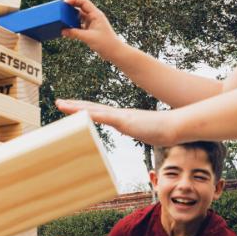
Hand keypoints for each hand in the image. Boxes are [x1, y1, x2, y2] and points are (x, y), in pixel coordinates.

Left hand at [56, 99, 176, 146]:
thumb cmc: (166, 131)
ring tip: (61, 104)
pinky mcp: (125, 121)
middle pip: (92, 108)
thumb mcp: (147, 133)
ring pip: (94, 110)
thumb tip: (137, 132)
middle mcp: (119, 115)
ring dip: (76, 108)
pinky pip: (104, 117)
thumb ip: (140, 131)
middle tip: (58, 102)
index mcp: (123, 118)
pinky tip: (79, 112)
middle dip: (74, 106)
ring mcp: (122, 117)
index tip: (73, 108)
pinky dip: (90, 114)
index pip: (100, 112)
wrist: (178, 126)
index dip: (85, 110)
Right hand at [61, 0, 119, 58]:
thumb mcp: (88, 37)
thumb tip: (62, 31)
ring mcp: (92, 22)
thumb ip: (74, 33)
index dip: (73, 0)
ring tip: (62, 19)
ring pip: (79, 16)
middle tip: (60, 10)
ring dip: (71, 17)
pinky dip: (73, 25)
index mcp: (95, 14)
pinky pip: (80, 24)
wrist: (114, 51)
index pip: (83, 2)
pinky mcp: (91, 29)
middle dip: (70, 7)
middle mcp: (94, 16)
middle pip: (80, 7)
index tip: (64, 3)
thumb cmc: (105, 43)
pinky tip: (67, 29)